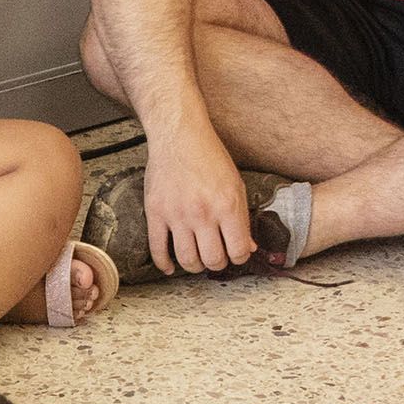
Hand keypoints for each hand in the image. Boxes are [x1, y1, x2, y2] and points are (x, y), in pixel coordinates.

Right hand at [140, 120, 262, 274]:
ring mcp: (177, 215)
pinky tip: (170, 267)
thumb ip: (242, 218)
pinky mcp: (156, 213)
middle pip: (213, 260)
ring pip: (187, 260)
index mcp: (227, 206)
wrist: (179, 136)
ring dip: (194, 266)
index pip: (238, 251)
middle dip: (218, 263)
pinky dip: (164, 264)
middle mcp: (202, 213)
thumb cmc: (209, 157)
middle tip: (217, 256)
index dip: (239, 257)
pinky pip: (157, 249)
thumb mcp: (235, 185)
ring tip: (197, 260)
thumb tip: (248, 247)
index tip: (236, 253)